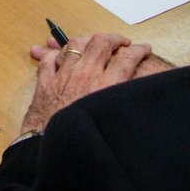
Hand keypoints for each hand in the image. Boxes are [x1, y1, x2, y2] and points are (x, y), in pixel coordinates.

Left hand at [18, 32, 149, 134]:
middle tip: (121, 42)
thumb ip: (125, 102)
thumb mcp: (115, 123)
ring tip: (93, 41)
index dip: (139, 51)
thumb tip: (140, 98)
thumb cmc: (84, 142)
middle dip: (114, 39)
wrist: (49, 151)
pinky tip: (60, 55)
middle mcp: (85, 76)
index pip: (128, 58)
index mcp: (107, 86)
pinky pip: (49, 60)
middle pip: (101, 43)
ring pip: (74, 45)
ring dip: (87, 39)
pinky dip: (55, 54)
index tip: (144, 50)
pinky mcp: (45, 84)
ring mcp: (63, 76)